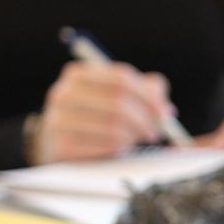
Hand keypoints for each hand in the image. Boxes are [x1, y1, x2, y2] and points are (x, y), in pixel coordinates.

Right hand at [31, 60, 174, 162]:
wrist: (57, 141)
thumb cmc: (95, 116)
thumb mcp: (117, 95)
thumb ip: (146, 91)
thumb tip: (166, 107)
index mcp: (78, 74)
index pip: (121, 79)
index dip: (149, 97)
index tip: (165, 113)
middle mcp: (63, 94)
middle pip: (118, 103)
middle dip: (145, 119)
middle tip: (156, 131)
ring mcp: (57, 120)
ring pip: (113, 127)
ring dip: (134, 136)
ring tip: (137, 139)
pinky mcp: (61, 146)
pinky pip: (105, 147)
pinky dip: (121, 149)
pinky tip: (121, 148)